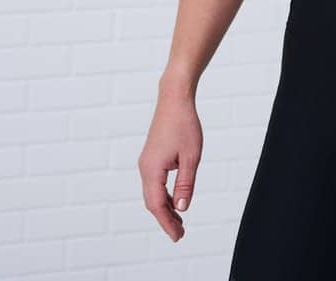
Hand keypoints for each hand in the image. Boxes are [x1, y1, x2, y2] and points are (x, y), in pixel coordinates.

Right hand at [138, 93, 202, 242]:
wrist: (174, 99)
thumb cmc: (184, 125)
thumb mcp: (191, 158)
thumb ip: (185, 185)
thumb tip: (182, 208)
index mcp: (152, 170)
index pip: (157, 205)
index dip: (167, 223)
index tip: (178, 237)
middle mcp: (145, 168)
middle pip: (152, 202)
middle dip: (165, 219)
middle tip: (180, 235)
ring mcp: (146, 162)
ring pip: (153, 193)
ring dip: (165, 208)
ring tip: (180, 222)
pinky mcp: (151, 158)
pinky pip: (155, 183)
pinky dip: (164, 196)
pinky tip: (175, 201)